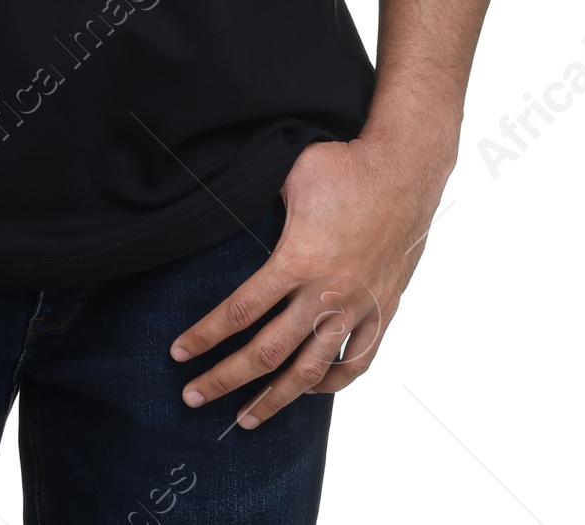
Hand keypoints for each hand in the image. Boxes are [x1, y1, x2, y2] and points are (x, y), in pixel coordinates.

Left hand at [169, 131, 451, 425]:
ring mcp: (357, 308)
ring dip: (274, 399)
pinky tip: (309, 391)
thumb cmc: (345, 165)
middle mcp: (327, 294)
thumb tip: (225, 206)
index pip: (241, 311)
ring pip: (310, 372)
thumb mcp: (291, 174)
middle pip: (267, 353)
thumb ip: (259, 200)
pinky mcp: (382, 311)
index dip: (205, 336)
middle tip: (192, 397)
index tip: (178, 353)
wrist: (406, 170)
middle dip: (224, 379)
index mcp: (299, 260)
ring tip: (246, 419)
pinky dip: (331, 384)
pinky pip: (356, 363)